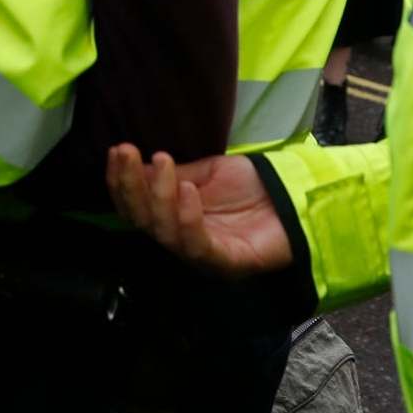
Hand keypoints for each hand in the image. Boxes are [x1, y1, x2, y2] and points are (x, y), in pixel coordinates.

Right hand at [106, 145, 292, 278]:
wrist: (296, 198)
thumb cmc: (252, 187)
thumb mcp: (205, 172)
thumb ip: (173, 175)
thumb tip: (137, 165)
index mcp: (172, 219)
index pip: (134, 207)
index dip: (120, 182)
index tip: (117, 150)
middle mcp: (180, 240)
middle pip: (142, 221)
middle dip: (130, 185)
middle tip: (128, 152)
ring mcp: (202, 254)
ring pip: (164, 232)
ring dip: (158, 195)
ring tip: (163, 162)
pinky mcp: (225, 262)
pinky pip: (197, 243)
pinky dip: (188, 216)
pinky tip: (187, 188)